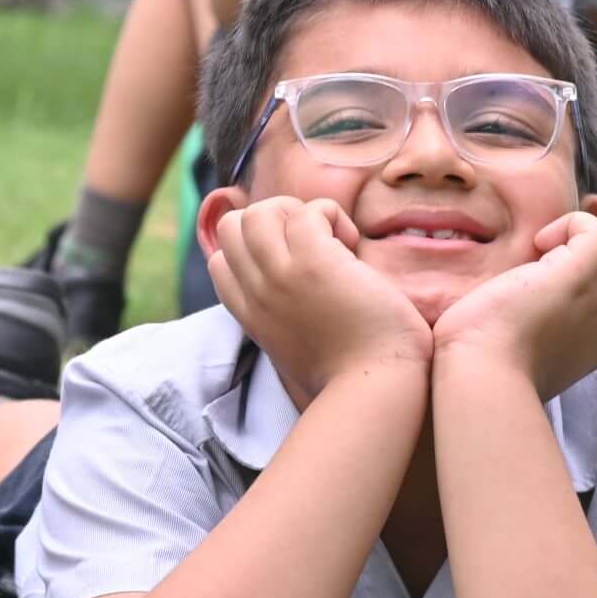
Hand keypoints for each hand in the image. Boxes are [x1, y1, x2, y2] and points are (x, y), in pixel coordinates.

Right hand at [206, 196, 434, 398]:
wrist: (375, 386)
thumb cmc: (350, 372)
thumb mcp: (293, 346)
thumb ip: (280, 317)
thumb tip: (292, 291)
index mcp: (249, 314)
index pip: (220, 260)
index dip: (253, 248)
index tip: (290, 261)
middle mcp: (256, 293)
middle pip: (233, 225)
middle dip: (271, 220)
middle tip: (312, 244)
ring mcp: (280, 276)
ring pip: (261, 211)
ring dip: (299, 213)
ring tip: (332, 240)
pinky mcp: (314, 262)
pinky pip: (308, 212)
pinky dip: (331, 215)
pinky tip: (352, 242)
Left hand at [429, 213, 596, 401]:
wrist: (483, 375)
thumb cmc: (488, 367)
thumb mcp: (531, 352)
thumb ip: (546, 332)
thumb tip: (529, 311)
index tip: (555, 277)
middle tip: (550, 258)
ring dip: (590, 236)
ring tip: (544, 250)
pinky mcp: (578, 276)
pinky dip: (572, 225)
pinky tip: (538, 242)